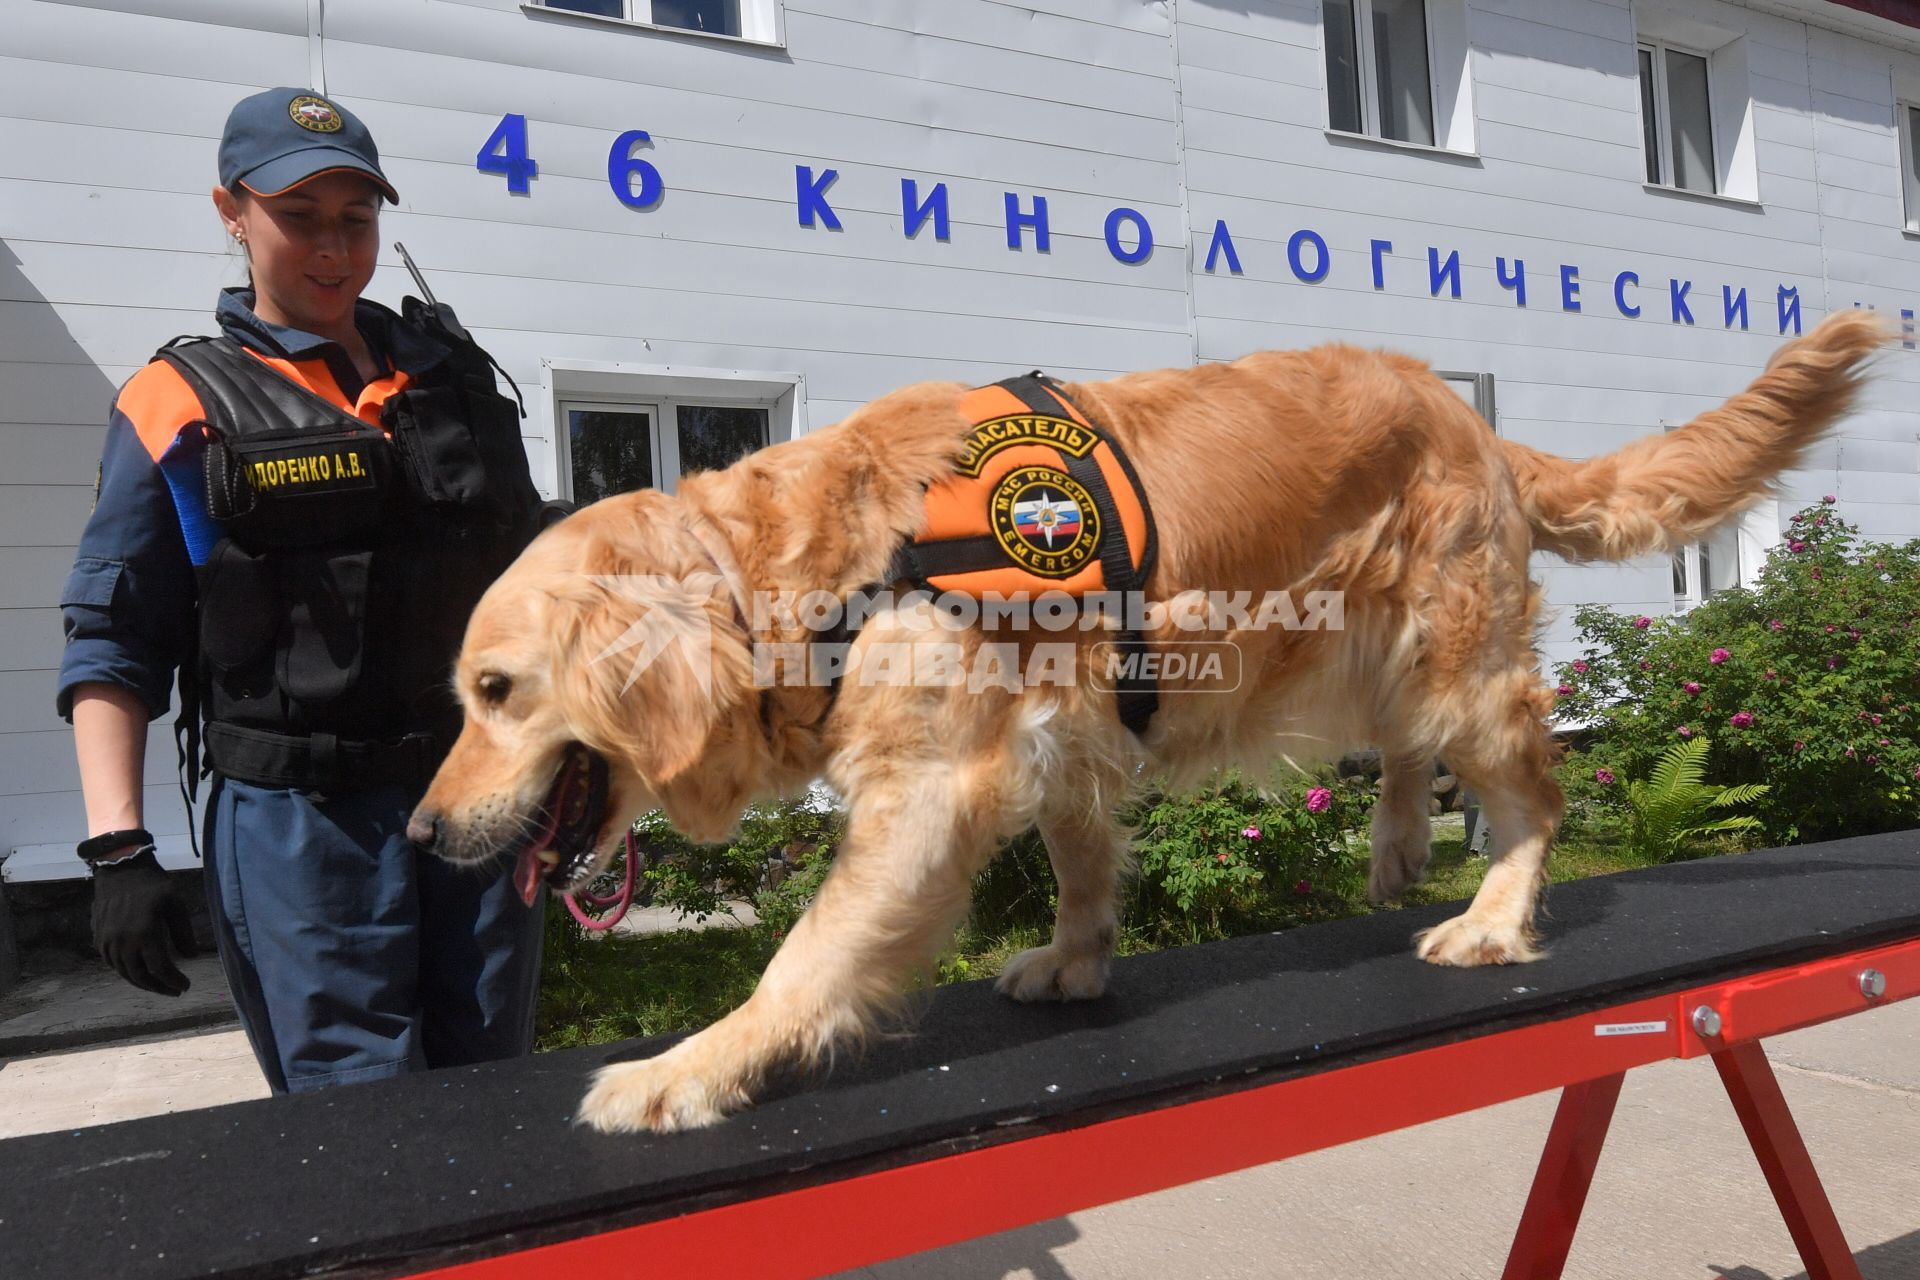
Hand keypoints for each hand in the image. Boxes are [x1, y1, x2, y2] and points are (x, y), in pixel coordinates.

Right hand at [90, 849, 196, 995]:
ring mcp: (107, 942)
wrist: (120, 870)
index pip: (160, 969)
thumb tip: (192, 956)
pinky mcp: (98, 939)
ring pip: (125, 973)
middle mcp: (123, 942)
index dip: (174, 981)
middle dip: (159, 988)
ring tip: (159, 985)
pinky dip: (127, 972)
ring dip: (142, 982)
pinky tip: (139, 971)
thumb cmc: (153, 885)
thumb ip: (184, 932)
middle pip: (141, 976)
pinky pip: (112, 963)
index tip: (186, 986)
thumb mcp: (176, 904)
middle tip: (174, 991)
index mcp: (145, 934)